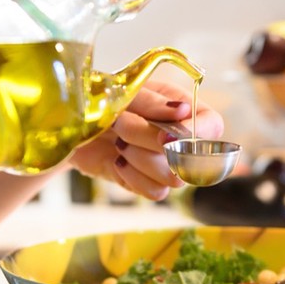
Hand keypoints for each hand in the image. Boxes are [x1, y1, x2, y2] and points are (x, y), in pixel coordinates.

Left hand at [68, 80, 224, 201]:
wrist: (73, 122)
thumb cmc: (103, 99)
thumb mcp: (126, 90)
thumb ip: (152, 101)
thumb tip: (182, 111)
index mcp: (184, 109)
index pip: (212, 126)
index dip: (195, 133)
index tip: (165, 132)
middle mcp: (180, 139)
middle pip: (189, 156)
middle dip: (148, 139)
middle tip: (121, 122)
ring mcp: (165, 164)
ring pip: (173, 177)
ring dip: (139, 157)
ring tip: (117, 140)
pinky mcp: (147, 182)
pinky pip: (156, 193)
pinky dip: (133, 176)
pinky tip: (117, 160)